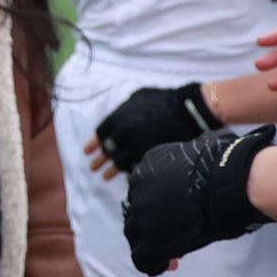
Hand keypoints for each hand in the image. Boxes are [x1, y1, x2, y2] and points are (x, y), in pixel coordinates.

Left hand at [87, 82, 220, 179]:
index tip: (88, 151)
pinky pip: (136, 167)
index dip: (94, 144)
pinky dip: (130, 173)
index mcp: (117, 119)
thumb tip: (117, 117)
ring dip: (111, 171)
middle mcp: (123, 134)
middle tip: (93, 168)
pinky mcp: (150, 156)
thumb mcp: (137, 98)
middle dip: (99, 160)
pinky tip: (127, 178)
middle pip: (107, 151)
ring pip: (119, 163)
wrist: (188, 110)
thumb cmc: (163, 100)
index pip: (100, 135)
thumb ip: (123, 109)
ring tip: (105, 177)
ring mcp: (136, 146)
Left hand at [123, 126, 276, 274]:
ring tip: (171, 259)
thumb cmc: (232, 163)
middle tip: (172, 241)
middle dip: (152, 229)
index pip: (144, 191)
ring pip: (136, 236)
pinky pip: (143, 258)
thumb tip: (212, 146)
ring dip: (152, 248)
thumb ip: (196, 161)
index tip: (178, 217)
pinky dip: (154, 265)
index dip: (158, 209)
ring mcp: (143, 211)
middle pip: (136, 213)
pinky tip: (167, 266)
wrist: (235, 178)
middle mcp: (138, 185)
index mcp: (149, 164)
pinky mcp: (151, 236)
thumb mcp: (205, 153)